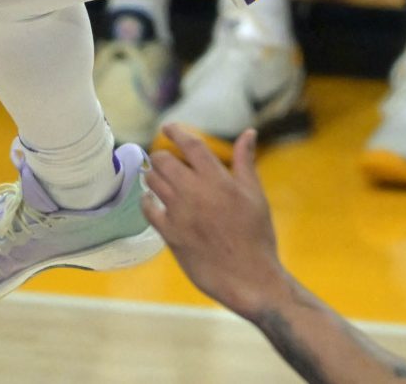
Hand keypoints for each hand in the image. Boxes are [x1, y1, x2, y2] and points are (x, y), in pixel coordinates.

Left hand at [144, 126, 289, 319]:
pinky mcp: (171, 235)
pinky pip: (148, 210)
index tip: (167, 127)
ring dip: (153, 175)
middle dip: (162, 155)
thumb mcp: (256, 195)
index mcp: (218, 179)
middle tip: (164, 159)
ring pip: (153, 181)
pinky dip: (148, 201)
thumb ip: (246, 161)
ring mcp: (180, 214)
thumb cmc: (258, 236)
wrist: (250, 278)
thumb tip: (249, 133)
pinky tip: (153, 201)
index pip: (190, 145)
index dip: (176, 131)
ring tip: (158, 176)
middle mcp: (195, 192)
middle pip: (164, 160)